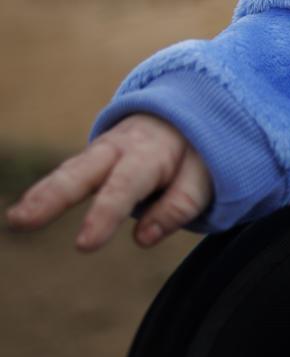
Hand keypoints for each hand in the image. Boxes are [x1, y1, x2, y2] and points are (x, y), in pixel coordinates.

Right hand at [5, 113, 209, 250]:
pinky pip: (65, 175)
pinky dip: (42, 192)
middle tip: (24, 221)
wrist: (185, 112)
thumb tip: (144, 237)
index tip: (84, 244)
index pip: (126, 186)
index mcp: (150, 152)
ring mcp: (98, 153)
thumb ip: (180, 205)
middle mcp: (118, 149)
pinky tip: (21, 213)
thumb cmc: (197, 152)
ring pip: (68, 172)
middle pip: (82, 172)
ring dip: (40, 195)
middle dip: (53, 196)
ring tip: (18, 219)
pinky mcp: (89, 162)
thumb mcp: (204, 176)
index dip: (105, 214)